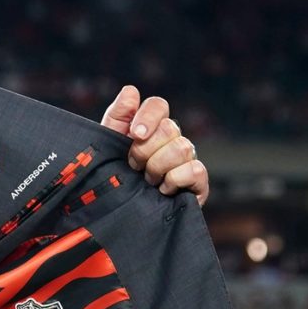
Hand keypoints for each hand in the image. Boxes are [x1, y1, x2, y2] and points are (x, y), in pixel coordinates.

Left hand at [103, 85, 208, 206]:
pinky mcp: (198, 183)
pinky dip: (175, 180)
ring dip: (158, 167)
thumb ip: (118, 118)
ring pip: (183, 147)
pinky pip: (195, 170)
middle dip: (145, 150)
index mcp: (152, 129)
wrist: (121, 217)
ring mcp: (187, 161)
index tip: (134, 134)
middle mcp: (173, 141)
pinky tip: (163, 190)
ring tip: (146, 181)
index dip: (148, 116)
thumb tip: (131, 91)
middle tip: (134, 166)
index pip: (159, 106)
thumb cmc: (115, 180)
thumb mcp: (109, 149)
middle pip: (169, 128)